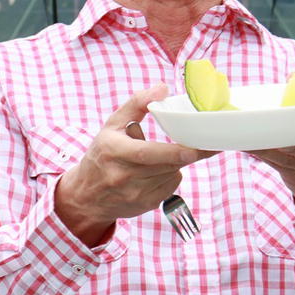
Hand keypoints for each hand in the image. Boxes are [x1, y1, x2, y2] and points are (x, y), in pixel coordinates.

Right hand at [54, 83, 215, 246]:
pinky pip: (171, 186)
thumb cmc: (104, 154)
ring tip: (162, 155)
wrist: (86, 196)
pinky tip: (158, 170)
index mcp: (114, 151)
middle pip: (167, 164)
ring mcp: (134, 194)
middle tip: (208, 144)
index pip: (146, 153)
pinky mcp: (146, 205)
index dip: (173, 152)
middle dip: (189, 153)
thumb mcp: (113, 124)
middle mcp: (122, 176)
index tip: (194, 148)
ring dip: (176, 162)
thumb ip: (138, 103)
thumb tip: (163, 89)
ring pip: (172, 174)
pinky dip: (171, 175)